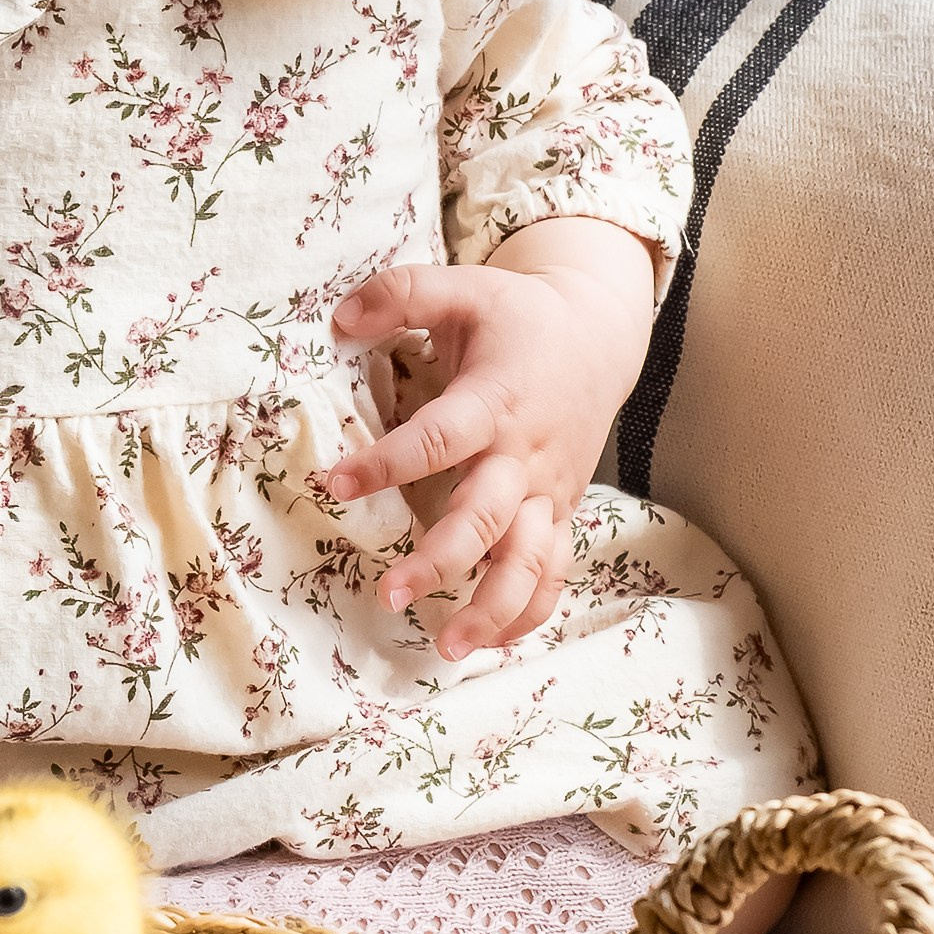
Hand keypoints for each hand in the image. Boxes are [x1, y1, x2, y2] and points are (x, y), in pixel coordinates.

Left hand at [325, 221, 656, 657]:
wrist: (598, 336)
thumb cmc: (518, 316)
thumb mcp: (463, 286)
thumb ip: (400, 293)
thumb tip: (338, 318)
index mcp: (494, 401)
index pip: (438, 439)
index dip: (387, 463)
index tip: (335, 483)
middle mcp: (523, 455)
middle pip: (486, 520)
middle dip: (440, 562)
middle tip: (389, 595)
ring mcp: (547, 491)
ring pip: (529, 562)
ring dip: (492, 608)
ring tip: (447, 647)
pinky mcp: (560, 511)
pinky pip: (553, 572)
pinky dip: (529, 612)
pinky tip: (489, 644)